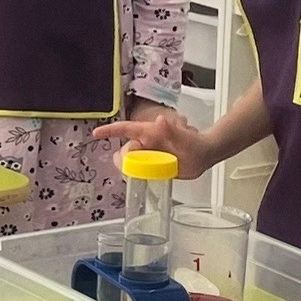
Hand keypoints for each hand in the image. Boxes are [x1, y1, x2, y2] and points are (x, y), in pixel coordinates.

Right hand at [93, 104, 209, 179]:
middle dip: (124, 158)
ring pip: (129, 162)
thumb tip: (159, 120)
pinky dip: (135, 176)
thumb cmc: (195, 144)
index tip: (97, 134)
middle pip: (126, 150)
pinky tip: (143, 180)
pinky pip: (137, 171)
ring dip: (130, 169)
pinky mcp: (151, 167)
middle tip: (134, 167)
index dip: (110, 131)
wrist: (204, 156)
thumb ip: (172, 130)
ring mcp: (149, 155)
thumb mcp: (185, 138)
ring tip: (144, 174)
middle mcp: (147, 144)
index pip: (126, 129)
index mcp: (150, 133)